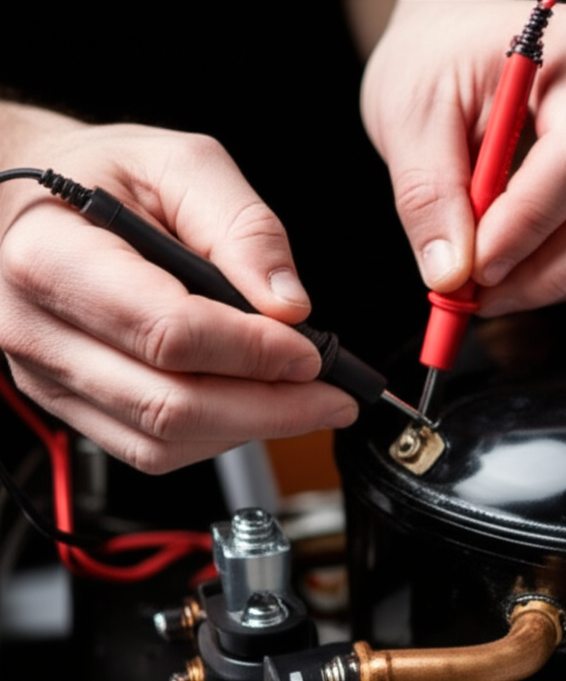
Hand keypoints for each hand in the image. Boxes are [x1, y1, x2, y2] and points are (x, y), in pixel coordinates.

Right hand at [0, 102, 356, 472]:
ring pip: (162, 441)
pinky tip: (255, 406)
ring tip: (307, 402)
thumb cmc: (104, 175)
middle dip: (270, 409)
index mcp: (54, 257)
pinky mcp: (70, 402)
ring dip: (249, 429)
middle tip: (334, 396)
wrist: (31, 200)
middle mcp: (37, 328)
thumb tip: (289, 303)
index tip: (312, 351)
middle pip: (169, 403)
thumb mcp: (183, 163)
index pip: (168, 332)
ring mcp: (48, 375)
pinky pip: (149, 448)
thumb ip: (244, 226)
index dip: (252, 351)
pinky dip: (216, 436)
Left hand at [360, 0, 565, 316]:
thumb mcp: (409, 111)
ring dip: (563, 280)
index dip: (529, 225)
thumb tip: (450, 270)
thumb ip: (427, 192)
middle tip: (481, 295)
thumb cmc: (438, 55)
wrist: (455, 38)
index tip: (475, 267)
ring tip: (495, 285)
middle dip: (549, 270)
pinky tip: (524, 268)